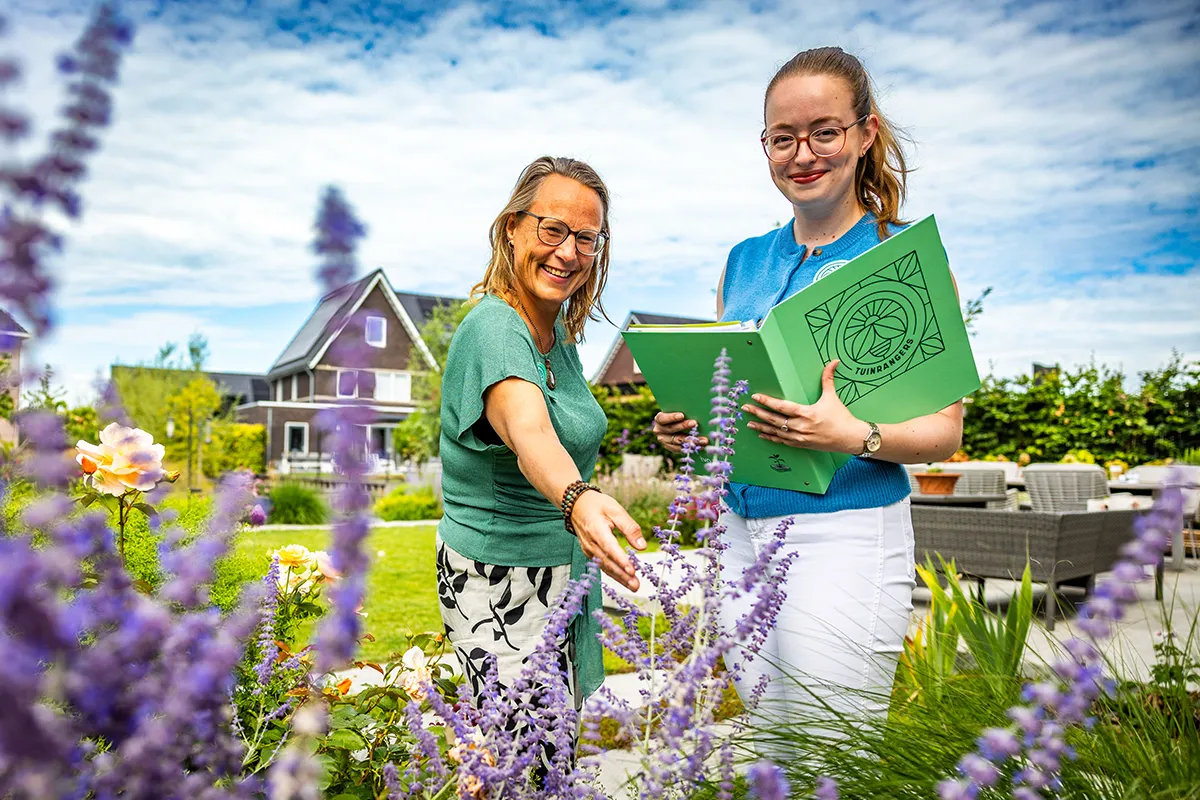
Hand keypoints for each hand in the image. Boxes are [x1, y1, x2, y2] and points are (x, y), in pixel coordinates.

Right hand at [570, 491, 644, 591]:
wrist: (577, 505)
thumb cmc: (597, 505)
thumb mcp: (615, 510)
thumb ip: (630, 527)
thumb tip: (642, 546)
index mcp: (596, 530)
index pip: (610, 548)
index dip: (620, 560)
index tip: (632, 570)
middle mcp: (590, 543)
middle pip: (607, 562)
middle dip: (622, 575)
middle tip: (636, 585)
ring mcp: (588, 549)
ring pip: (605, 566)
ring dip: (619, 578)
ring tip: (633, 586)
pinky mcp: (589, 552)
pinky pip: (602, 565)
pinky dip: (613, 573)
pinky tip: (623, 580)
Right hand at [651, 411, 708, 453]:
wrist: (678, 426)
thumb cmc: (681, 415)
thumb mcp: (680, 411)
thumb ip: (684, 410)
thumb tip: (695, 409)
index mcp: (659, 419)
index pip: (663, 418)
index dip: (671, 417)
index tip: (682, 415)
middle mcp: (659, 430)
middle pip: (671, 429)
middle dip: (684, 426)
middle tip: (695, 423)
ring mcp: (664, 440)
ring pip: (677, 441)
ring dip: (691, 440)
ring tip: (702, 440)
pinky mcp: (670, 448)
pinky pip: (681, 449)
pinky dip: (691, 448)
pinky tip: (700, 446)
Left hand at [742, 360, 868, 454]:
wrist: (850, 438)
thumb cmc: (842, 417)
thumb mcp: (832, 397)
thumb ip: (828, 379)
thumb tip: (833, 361)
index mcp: (807, 413)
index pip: (782, 407)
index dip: (767, 401)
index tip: (755, 397)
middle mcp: (800, 427)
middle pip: (774, 420)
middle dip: (758, 414)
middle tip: (745, 408)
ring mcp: (800, 437)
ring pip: (775, 432)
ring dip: (761, 427)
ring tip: (749, 423)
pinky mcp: (801, 445)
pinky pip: (782, 442)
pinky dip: (771, 438)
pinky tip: (762, 435)